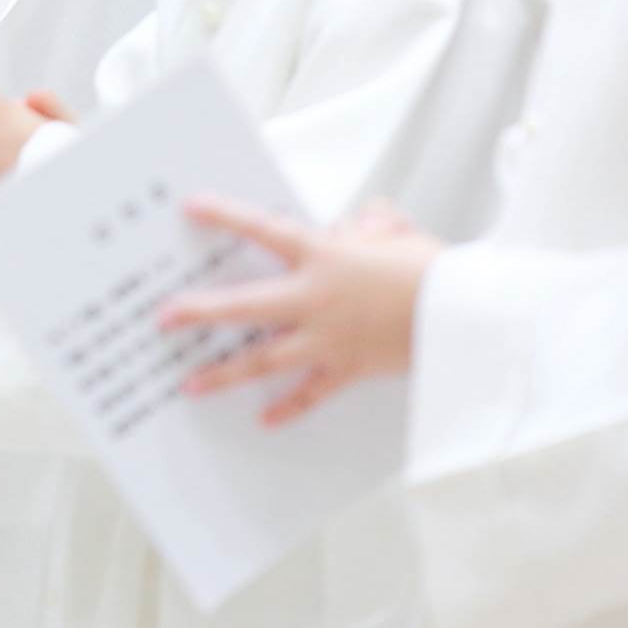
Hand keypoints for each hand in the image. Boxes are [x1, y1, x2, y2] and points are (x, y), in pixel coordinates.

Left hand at [164, 196, 439, 426]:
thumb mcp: (394, 228)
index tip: (191, 207)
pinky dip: (288, 408)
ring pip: (264, 358)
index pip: (263, 228)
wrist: (464, 316)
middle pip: (244, 305)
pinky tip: (263, 420)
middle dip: (199, 311)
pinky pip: (310, 395)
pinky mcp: (346, 370)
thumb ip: (363, 222)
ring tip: (190, 383)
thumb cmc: (430, 267)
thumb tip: (348, 227)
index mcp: (323, 255)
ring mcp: (327, 339)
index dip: (225, 215)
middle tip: (164, 316)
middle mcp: (314, 299)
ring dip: (225, 372)